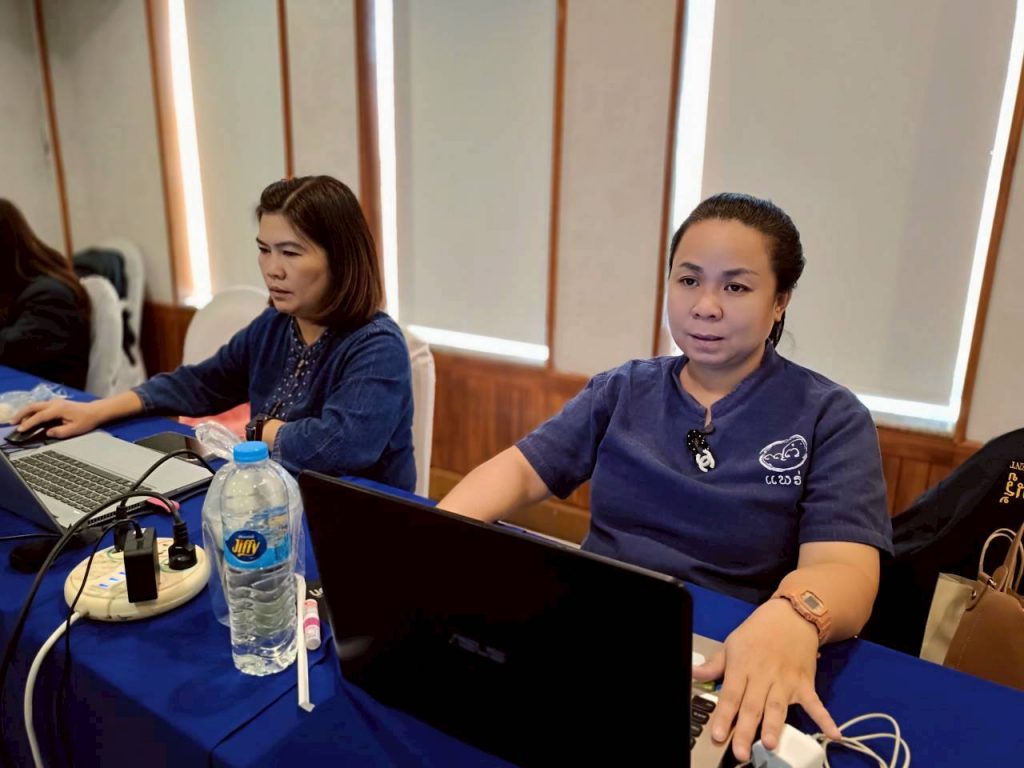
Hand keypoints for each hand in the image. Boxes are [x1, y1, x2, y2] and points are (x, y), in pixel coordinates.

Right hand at [13, 399, 105, 438]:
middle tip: (12, 423)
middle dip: (21, 414)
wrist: (95, 411)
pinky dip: (31, 411)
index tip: (20, 429)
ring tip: (17, 421)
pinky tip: (27, 417)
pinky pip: (39, 406)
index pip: (39, 416)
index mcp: (58, 409)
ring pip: (35, 405)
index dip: (28, 423)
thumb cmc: (87, 420)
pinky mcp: (55, 403)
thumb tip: (47, 433)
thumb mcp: (75, 429)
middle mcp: (54, 403)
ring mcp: (54, 402)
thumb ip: (60, 432)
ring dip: (24, 412)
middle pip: (33, 406)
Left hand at [691, 598, 841, 761]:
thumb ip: (714, 665)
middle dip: (746, 729)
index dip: (724, 716)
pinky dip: (824, 718)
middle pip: (753, 706)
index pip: (730, 695)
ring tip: (769, 743)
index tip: (718, 734)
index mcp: (742, 668)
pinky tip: (833, 734)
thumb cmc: (757, 632)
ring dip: (774, 725)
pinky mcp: (805, 684)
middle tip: (740, 752)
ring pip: (778, 706)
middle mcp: (763, 677)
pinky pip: (815, 703)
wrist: (790, 617)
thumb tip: (694, 674)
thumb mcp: (731, 644)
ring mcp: (786, 681)